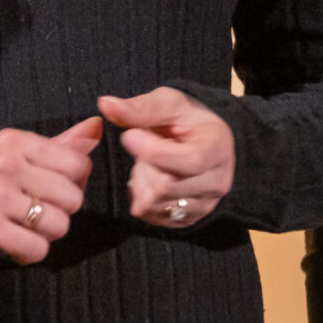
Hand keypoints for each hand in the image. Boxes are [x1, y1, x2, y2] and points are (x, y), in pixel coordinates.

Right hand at [0, 117, 100, 264]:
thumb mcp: (24, 153)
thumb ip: (64, 142)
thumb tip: (98, 124)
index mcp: (15, 142)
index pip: (78, 163)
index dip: (72, 178)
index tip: (50, 181)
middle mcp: (5, 166)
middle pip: (73, 197)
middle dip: (62, 207)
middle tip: (36, 204)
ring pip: (60, 225)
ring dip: (48, 231)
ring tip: (27, 222)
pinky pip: (39, 249)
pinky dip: (32, 250)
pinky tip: (17, 237)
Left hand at [99, 87, 234, 227]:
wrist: (197, 139)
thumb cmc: (183, 118)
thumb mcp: (166, 103)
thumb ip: (140, 107)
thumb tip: (105, 104)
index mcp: (217, 148)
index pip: (189, 161)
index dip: (154, 152)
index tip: (129, 136)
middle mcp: (217, 182)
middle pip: (167, 186)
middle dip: (144, 164)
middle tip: (142, 145)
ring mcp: (204, 204)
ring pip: (155, 203)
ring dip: (141, 180)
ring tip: (147, 161)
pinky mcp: (187, 219)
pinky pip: (150, 215)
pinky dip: (139, 197)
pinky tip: (147, 177)